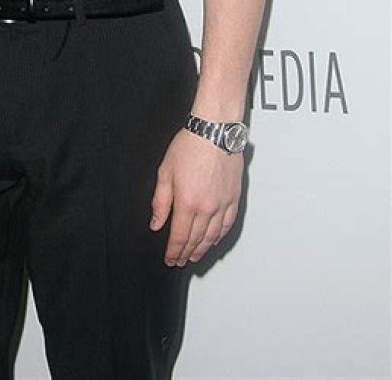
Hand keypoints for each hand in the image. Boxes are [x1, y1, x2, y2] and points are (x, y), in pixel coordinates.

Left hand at [149, 128, 241, 265]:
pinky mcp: (234, 198)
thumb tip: (156, 223)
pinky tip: (214, 240)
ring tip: (195, 256)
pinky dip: (220, 236)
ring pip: (213, 236)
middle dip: (186, 253)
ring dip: (203, 249)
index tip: (170, 259)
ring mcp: (223, 204)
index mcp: (187, 202)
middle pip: (196, 240)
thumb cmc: (189, 145)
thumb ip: (161, 201)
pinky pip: (228, 224)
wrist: (215, 131)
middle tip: (180, 261)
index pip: (179, 236)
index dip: (174, 251)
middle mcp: (207, 208)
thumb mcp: (165, 172)